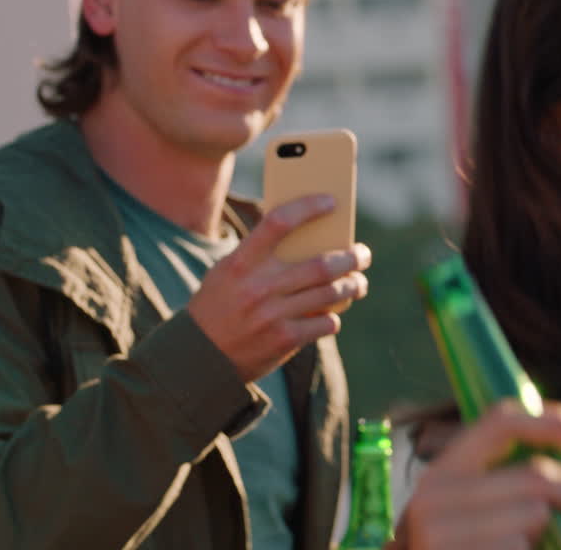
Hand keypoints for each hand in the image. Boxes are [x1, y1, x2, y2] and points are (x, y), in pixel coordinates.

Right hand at [187, 194, 371, 381]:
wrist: (198, 358)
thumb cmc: (220, 305)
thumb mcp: (228, 274)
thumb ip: (261, 256)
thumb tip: (313, 238)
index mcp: (240, 263)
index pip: (278, 222)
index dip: (307, 208)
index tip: (330, 202)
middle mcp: (258, 287)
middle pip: (321, 264)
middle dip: (351, 258)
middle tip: (363, 254)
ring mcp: (272, 315)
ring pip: (331, 293)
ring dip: (353, 286)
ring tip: (358, 282)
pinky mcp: (284, 340)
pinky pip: (325, 323)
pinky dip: (334, 317)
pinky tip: (333, 314)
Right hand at [392, 399, 560, 549]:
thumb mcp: (472, 513)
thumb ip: (511, 483)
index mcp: (443, 472)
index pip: (502, 420)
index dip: (555, 421)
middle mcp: (434, 497)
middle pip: (536, 474)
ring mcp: (439, 534)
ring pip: (534, 514)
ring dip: (560, 533)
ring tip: (557, 547)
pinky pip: (522, 549)